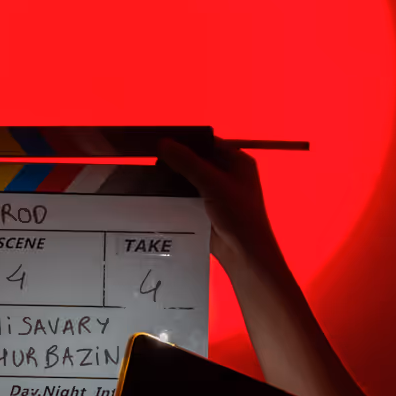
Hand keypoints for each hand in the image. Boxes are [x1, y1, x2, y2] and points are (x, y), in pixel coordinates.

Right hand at [155, 137, 282, 272]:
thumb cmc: (237, 214)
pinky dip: (175, 194)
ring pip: (190, 179)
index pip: (208, 143)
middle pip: (197, 160)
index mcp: (237, 161)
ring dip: (174, 179)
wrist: (245, 254)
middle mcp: (228, 173)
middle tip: (152, 162)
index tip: (161, 141)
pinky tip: (157, 193)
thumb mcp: (213, 183)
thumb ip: (188, 162)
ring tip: (150, 177)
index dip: (186, 141)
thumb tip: (162, 142)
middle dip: (176, 161)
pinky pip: (188, 195)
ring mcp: (217, 192)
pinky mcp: (207, 208)